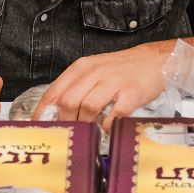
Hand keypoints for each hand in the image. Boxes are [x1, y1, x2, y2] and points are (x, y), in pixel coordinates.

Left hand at [36, 43, 171, 127]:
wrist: (153, 60)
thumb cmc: (120, 69)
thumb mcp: (93, 71)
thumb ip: (75, 88)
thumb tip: (54, 113)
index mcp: (81, 68)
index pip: (54, 92)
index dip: (44, 113)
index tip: (41, 128)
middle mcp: (95, 72)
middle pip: (69, 102)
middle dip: (67, 121)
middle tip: (70, 132)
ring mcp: (114, 82)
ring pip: (88, 107)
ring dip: (86, 125)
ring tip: (89, 132)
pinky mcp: (131, 93)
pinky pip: (114, 114)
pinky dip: (108, 126)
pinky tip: (107, 128)